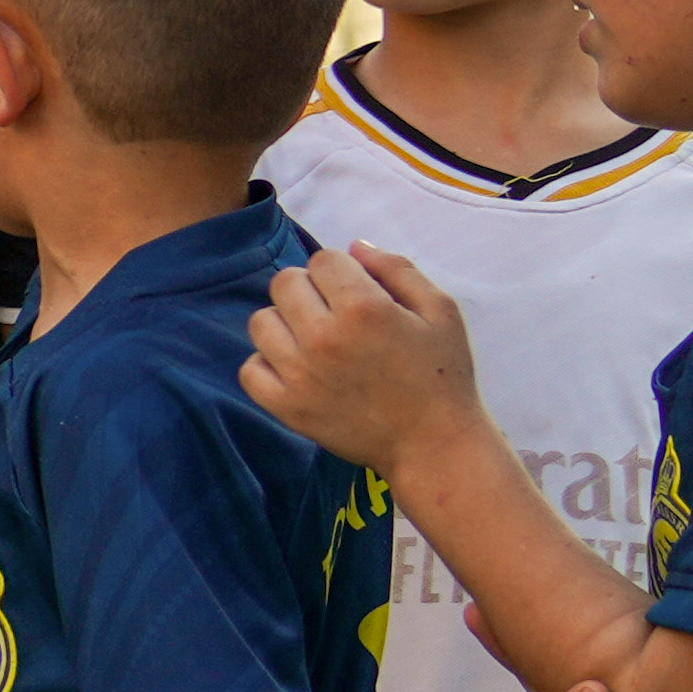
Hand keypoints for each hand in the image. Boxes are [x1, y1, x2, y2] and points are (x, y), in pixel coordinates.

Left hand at [242, 243, 477, 463]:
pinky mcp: (286, 407)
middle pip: (285, 283)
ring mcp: (299, 374)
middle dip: (310, 289)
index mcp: (363, 308)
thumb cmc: (442, 375)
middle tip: (335, 313)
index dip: (342, 271)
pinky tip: (297, 369)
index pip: (323, 259)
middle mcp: (323, 337)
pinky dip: (268, 364)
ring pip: (261, 321)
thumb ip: (397, 269)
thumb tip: (353, 247)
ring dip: (285, 324)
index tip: (358, 292)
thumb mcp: (440, 311)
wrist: (433, 444)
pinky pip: (250, 368)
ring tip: (314, 340)